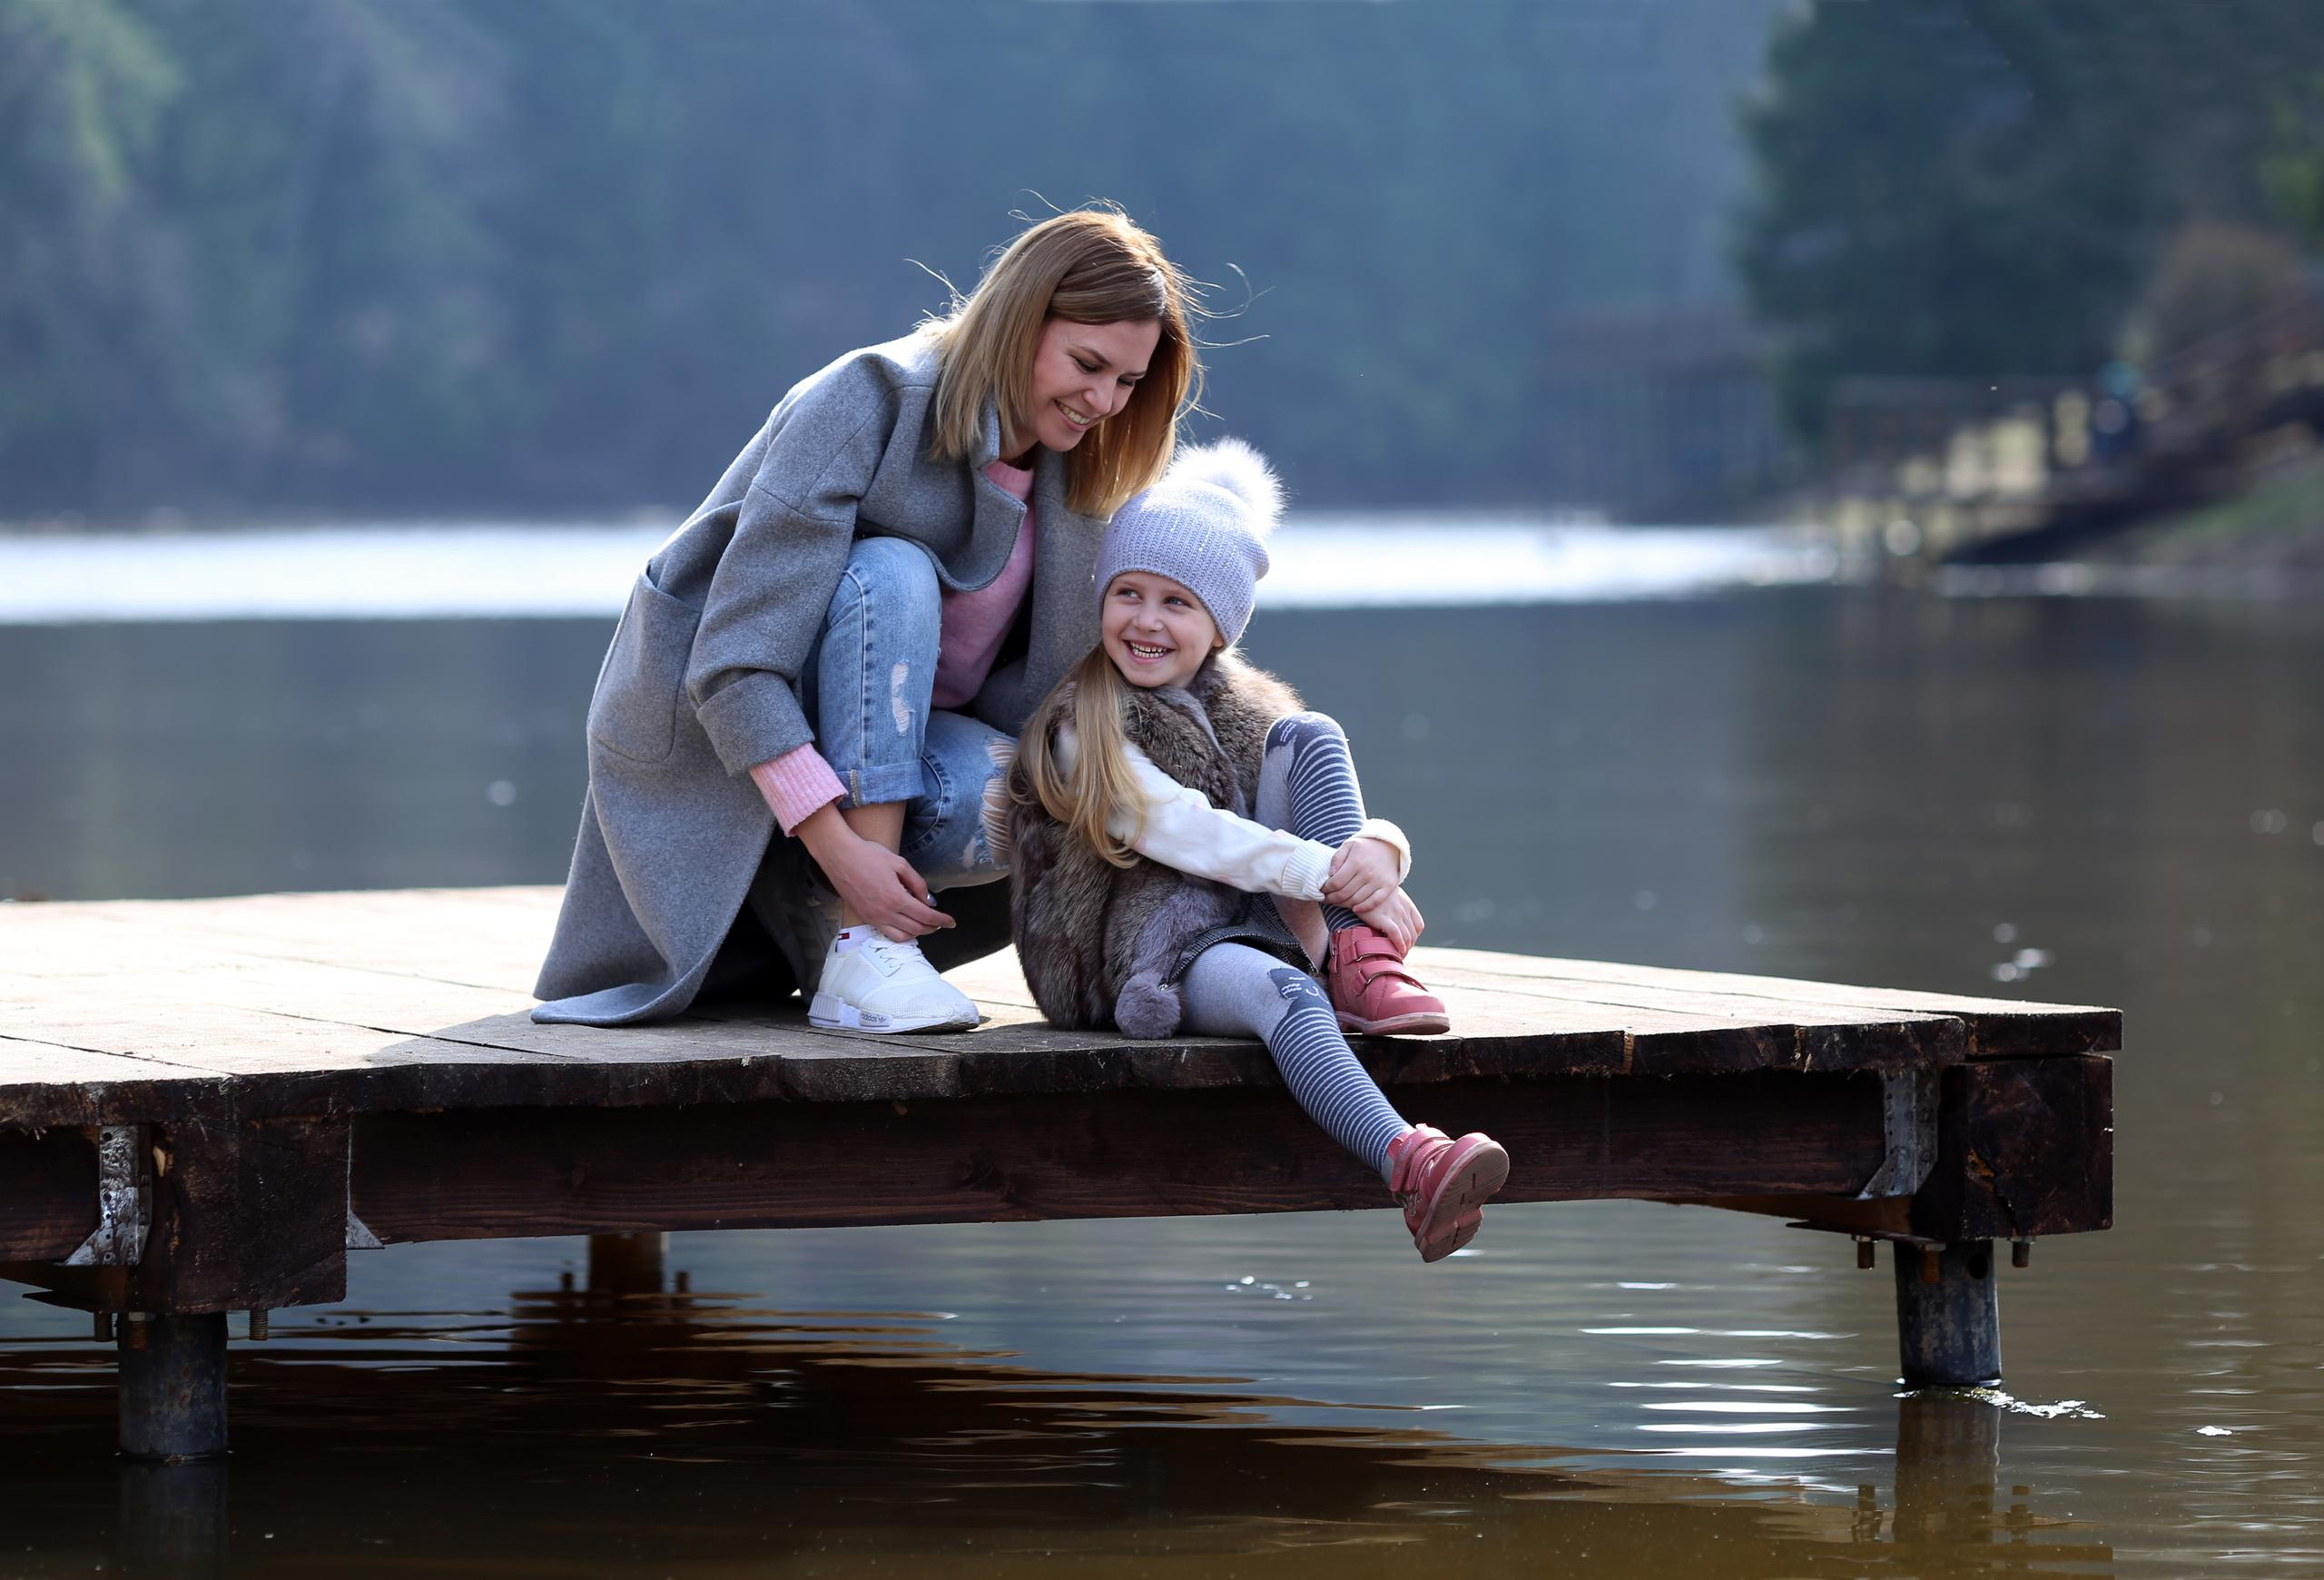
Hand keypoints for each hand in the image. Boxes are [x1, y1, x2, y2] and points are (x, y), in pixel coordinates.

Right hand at [798, 813, 953, 940]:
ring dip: (918, 933)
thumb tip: (929, 901)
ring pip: (902, 936)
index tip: (952, 921)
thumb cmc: (869, 855)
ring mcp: (873, 918)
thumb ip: (917, 883)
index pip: (926, 916)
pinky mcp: (865, 918)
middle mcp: (885, 912)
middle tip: (941, 922)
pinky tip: (907, 926)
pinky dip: (902, 934)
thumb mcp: (899, 863)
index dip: (942, 920)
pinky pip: (887, 934)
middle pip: (917, 929)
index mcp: (896, 897)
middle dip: (933, 927)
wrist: (839, 856)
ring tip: (926, 925)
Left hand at [1322, 835, 1400, 916]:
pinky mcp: (1388, 887)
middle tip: (1327, 899)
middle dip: (1332, 899)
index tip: (1322, 890)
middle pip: (1344, 893)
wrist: (1390, 846)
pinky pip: (1374, 902)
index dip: (1326, 889)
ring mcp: (1379, 881)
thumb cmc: (1366, 847)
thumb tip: (1330, 874)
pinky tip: (1355, 909)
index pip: (1336, 882)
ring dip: (1344, 904)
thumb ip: (1337, 858)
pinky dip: (1363, 908)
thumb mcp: (1349, 845)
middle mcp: (1368, 873)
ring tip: (1337, 902)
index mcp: (1356, 862)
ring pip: (1356, 900)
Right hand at [1357, 887, 1424, 954]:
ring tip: (1397, 957)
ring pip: (1407, 936)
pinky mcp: (1383, 918)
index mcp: (1406, 904)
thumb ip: (1393, 906)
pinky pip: (1396, 934)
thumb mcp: (1387, 896)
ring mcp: (1394, 913)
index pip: (1418, 925)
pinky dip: (1399, 945)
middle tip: (1400, 954)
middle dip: (1408, 947)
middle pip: (1413, 934)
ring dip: (1404, 950)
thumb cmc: (1370, 893)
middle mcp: (1403, 908)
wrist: (1359, 885)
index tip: (1406, 944)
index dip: (1413, 937)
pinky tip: (1396, 952)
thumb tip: (1392, 922)